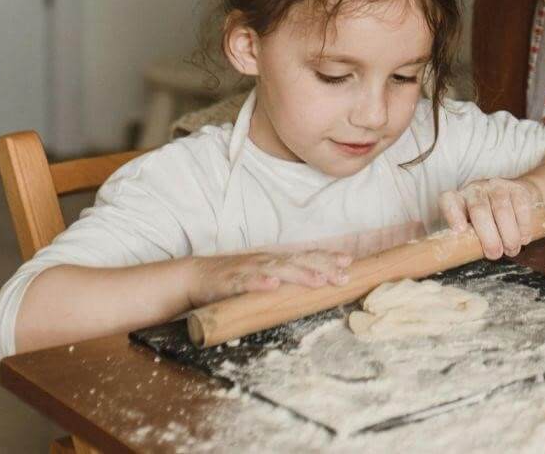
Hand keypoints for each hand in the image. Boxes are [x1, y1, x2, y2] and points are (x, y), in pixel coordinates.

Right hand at [186, 246, 349, 307]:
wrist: (195, 277)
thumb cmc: (233, 280)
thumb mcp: (262, 278)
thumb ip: (282, 280)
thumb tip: (311, 287)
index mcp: (274, 262)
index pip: (305, 257)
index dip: (327, 259)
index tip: (349, 262)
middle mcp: (265, 262)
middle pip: (298, 262)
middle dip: (322, 268)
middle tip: (343, 276)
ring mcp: (248, 270)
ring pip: (277, 270)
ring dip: (299, 274)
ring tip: (318, 280)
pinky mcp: (230, 282)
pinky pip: (246, 282)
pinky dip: (260, 283)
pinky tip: (272, 285)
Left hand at [440, 177, 544, 259]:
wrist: (515, 197)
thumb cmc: (488, 220)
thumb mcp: (472, 228)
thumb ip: (467, 240)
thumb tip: (463, 257)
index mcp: (458, 199)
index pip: (449, 201)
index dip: (453, 215)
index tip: (460, 231)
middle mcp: (475, 189)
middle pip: (479, 209)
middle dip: (488, 235)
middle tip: (495, 254)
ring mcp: (496, 186)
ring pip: (501, 209)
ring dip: (508, 233)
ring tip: (511, 250)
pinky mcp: (517, 188)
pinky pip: (520, 206)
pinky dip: (523, 225)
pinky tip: (524, 239)